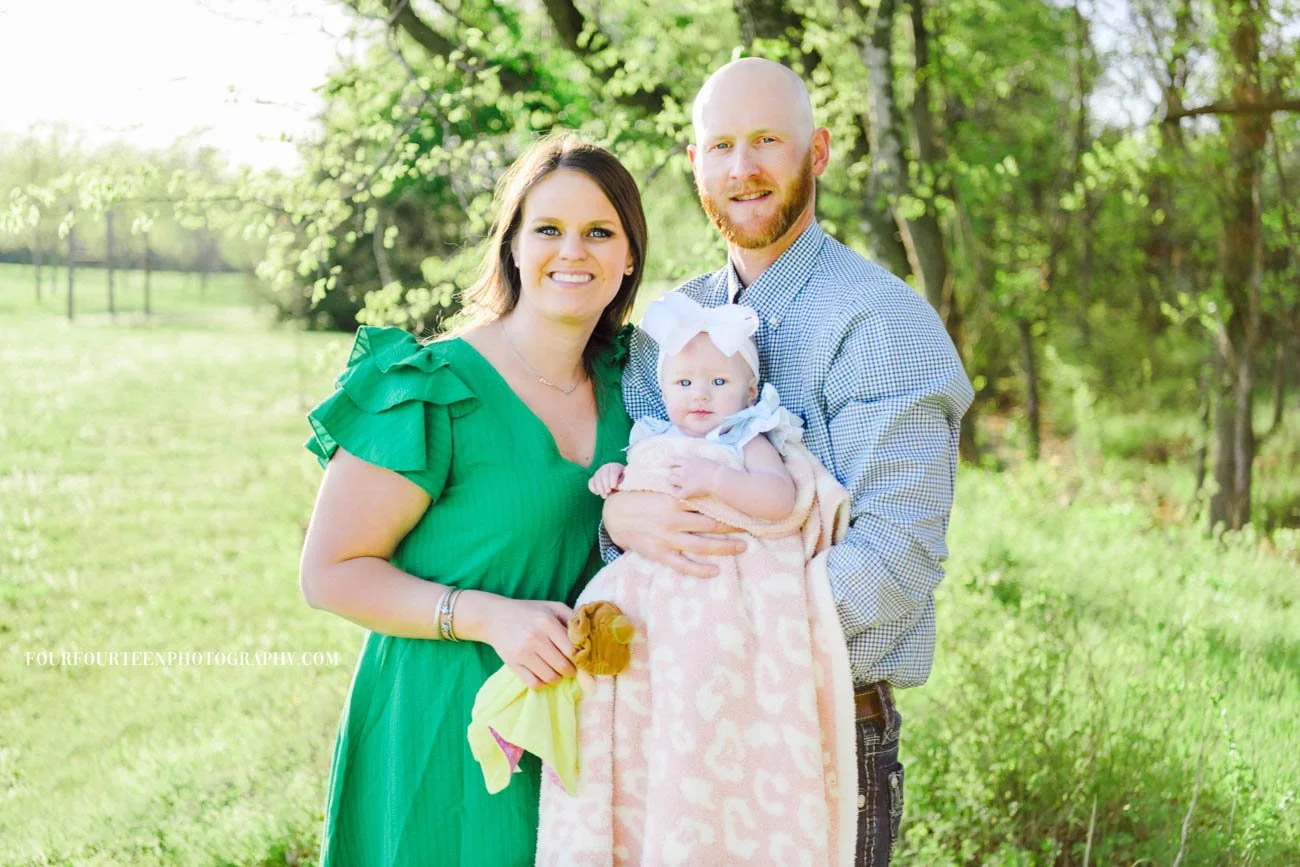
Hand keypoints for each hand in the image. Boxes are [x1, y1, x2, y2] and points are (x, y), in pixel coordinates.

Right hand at [468, 594, 576, 688]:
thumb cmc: (528, 611)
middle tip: (571, 667)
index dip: (580, 657)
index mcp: (547, 622)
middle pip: (563, 666)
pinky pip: (534, 683)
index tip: (581, 658)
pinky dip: (543, 684)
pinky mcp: (512, 664)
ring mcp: (522, 652)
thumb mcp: (552, 607)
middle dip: (571, 670)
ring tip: (558, 671)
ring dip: (558, 678)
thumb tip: (589, 636)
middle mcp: (535, 638)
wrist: (494, 617)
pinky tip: (544, 675)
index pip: (571, 649)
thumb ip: (572, 618)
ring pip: (550, 677)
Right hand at [588, 462, 624, 498]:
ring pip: (596, 479)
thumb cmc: (623, 483)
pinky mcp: (593, 478)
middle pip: (604, 475)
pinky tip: (597, 493)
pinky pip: (590, 482)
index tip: (613, 487)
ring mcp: (598, 472)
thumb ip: (623, 483)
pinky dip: (592, 488)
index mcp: (615, 466)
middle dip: (605, 484)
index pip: (613, 472)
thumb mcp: (625, 482)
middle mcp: (606, 467)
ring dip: (599, 488)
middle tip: (608, 492)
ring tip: (604, 496)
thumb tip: (617, 486)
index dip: (612, 479)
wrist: (618, 483)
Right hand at [603, 490, 744, 578]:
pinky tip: (715, 571)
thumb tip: (701, 477)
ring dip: (724, 547)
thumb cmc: (640, 498)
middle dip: (732, 526)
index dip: (727, 505)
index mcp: (674, 501)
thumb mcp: (659, 487)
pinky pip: (683, 565)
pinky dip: (700, 570)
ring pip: (702, 545)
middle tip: (751, 526)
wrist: (615, 515)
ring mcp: (667, 539)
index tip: (743, 505)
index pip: (707, 502)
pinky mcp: (660, 554)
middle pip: (710, 524)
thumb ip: (680, 488)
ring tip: (742, 547)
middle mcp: (673, 520)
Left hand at [666, 456, 722, 498]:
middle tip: (677, 478)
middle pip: (672, 471)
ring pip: (670, 480)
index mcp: (688, 461)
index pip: (673, 460)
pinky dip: (677, 494)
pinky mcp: (687, 490)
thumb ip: (695, 461)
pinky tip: (681, 493)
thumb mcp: (703, 460)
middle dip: (673, 475)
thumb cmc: (715, 468)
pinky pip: (677, 493)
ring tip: (676, 486)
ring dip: (673, 483)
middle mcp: (684, 470)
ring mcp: (684, 480)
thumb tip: (692, 463)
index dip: (670, 463)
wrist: (718, 477)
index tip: (668, 465)